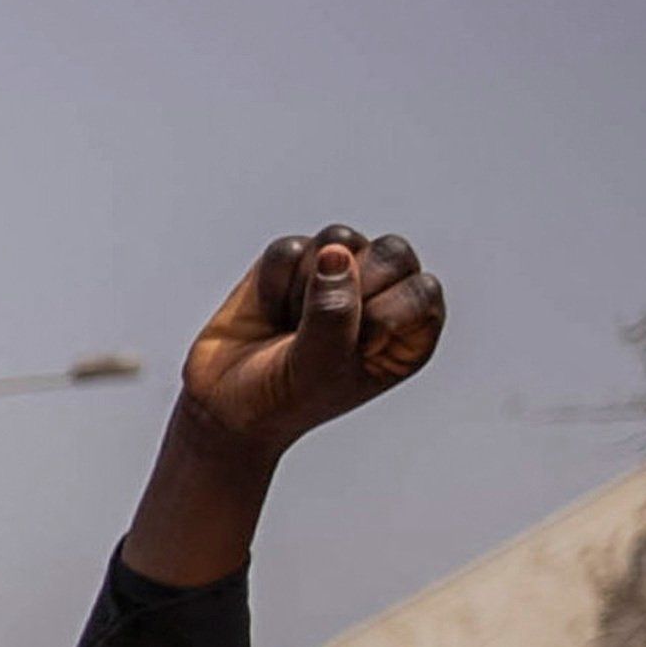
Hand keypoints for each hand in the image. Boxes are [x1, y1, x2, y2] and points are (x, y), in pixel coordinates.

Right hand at [175, 228, 442, 469]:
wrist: (224, 406)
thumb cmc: (282, 401)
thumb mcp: (318, 369)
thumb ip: (334, 314)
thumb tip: (334, 254)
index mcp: (406, 331)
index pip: (422, 289)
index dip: (383, 312)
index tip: (353, 348)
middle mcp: (379, 295)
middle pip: (392, 251)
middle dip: (351, 286)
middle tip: (317, 327)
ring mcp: (338, 273)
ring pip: (339, 240)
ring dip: (305, 285)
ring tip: (290, 324)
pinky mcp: (293, 261)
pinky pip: (289, 250)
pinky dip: (272, 283)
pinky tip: (268, 313)